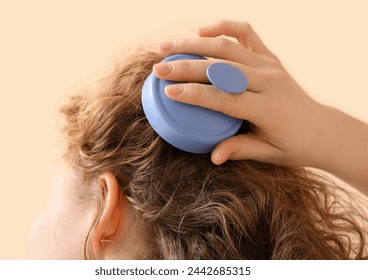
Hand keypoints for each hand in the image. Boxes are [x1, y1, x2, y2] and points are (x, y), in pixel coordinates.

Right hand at [153, 20, 326, 166]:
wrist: (320, 128)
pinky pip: (246, 33)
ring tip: (168, 46)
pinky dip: (224, 26)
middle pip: (221, 68)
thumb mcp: (267, 153)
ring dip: (195, 44)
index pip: (224, 98)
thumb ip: (239, 149)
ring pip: (228, 46)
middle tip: (159, 68)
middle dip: (186, 66)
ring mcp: (270, 65)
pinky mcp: (270, 57)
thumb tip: (214, 157)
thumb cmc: (292, 145)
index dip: (194, 94)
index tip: (168, 92)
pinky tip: (202, 30)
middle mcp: (269, 81)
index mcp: (267, 108)